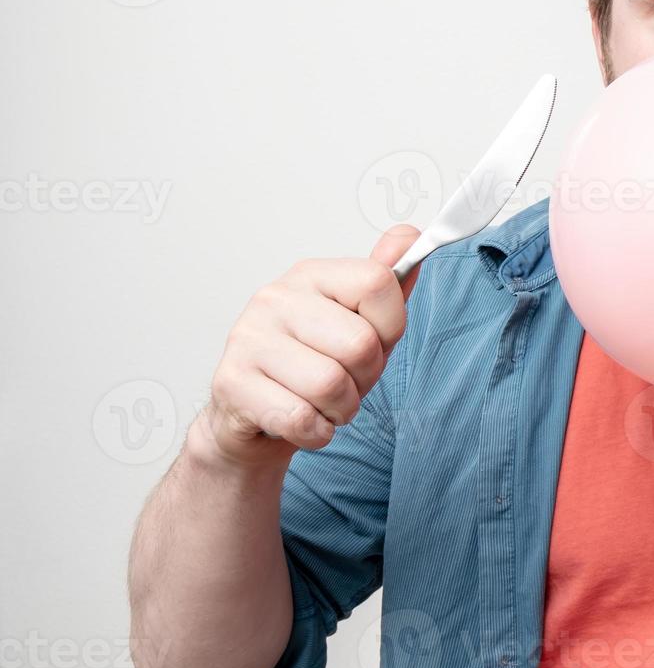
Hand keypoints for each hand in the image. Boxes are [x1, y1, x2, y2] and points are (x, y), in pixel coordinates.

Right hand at [188, 226, 419, 468]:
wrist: (254, 419)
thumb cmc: (314, 367)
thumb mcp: (361, 325)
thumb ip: (388, 285)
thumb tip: (410, 235)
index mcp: (312, 275)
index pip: (380, 284)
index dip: (390, 327)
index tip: (372, 341)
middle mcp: (275, 297)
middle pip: (360, 344)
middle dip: (365, 378)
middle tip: (344, 381)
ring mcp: (248, 337)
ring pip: (331, 385)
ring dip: (340, 409)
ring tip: (322, 402)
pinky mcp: (230, 382)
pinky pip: (300, 418)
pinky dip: (314, 432)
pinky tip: (301, 420)